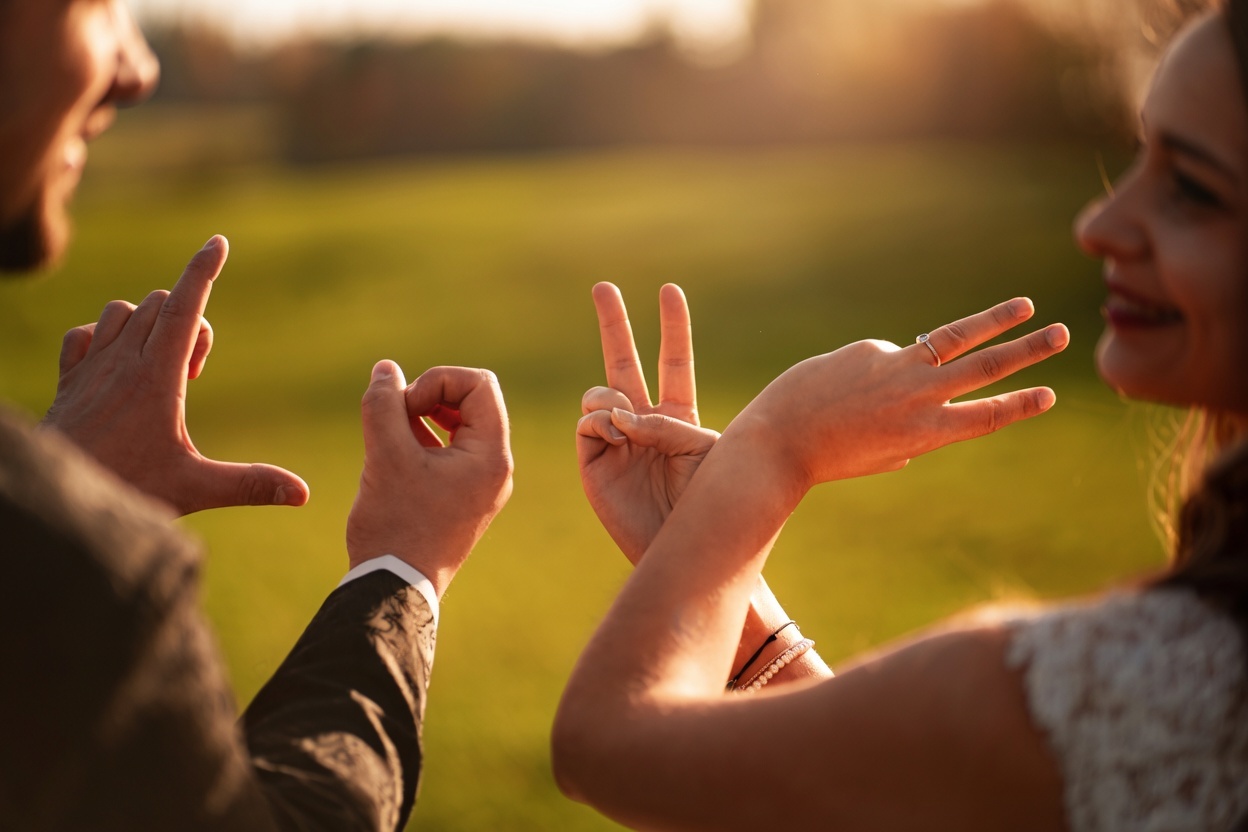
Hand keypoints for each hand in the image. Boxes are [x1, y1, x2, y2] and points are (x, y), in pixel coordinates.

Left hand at [41, 236, 309, 515]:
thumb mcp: (195, 489)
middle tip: (194, 375)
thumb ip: (251, 484)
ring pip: (123, 312)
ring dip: (150, 324)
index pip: (186, 306)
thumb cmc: (125, 490)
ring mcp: (92, 368)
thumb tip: (303, 493)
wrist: (56, 502)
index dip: (204, 270)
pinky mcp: (70, 382)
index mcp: (157, 376)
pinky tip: (118, 367)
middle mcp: (123, 361)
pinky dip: (105, 337)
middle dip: (191, 323)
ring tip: (163, 371)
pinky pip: (86, 335)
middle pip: (162, 304)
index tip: (219, 242)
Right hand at [347, 362, 512, 596]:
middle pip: (473, 400)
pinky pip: (450, 450)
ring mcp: (480, 484)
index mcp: (492, 456)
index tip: (403, 406)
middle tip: (395, 416)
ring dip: (423, 416)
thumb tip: (386, 369)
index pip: (479, 384)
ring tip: (390, 433)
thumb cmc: (395, 526)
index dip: (437, 381)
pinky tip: (392, 450)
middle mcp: (495, 468)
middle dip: (429, 396)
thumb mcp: (385, 455)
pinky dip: (422, 439)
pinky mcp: (462, 497)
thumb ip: (384, 404)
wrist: (395, 590)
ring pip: (459, 424)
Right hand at [576, 283, 718, 562]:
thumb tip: (619, 415)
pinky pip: (587, 422)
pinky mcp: (593, 462)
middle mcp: (642, 423)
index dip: (672, 327)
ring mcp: (614, 441)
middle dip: (614, 323)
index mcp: (677, 417)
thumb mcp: (704, 451)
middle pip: (625, 362)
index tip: (669, 290)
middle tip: (602, 286)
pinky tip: (616, 436)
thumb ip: (668, 423)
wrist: (685, 548)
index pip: (673, 362)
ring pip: (599, 392)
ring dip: (612, 397)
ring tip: (625, 422)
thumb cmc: (708, 503)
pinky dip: (601, 421)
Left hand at [729, 298, 1069, 491]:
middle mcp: (918, 401)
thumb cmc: (828, 456)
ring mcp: (896, 371)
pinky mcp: (869, 351)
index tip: (1051, 394)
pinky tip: (835, 391)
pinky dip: (867, 373)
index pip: (985, 416)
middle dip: (1028, 351)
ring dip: (997, 321)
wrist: (777, 442)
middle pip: (986, 368)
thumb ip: (911, 429)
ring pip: (957, 340)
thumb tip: (927, 394)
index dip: (1019, 404)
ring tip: (1027, 307)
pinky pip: (880, 359)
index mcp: (925, 436)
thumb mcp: (881, 452)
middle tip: (1064, 334)